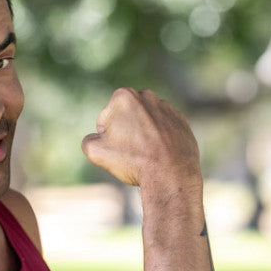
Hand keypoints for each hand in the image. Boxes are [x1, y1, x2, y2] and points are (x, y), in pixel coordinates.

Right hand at [81, 88, 201, 189]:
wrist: (170, 174)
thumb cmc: (132, 160)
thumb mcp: (96, 152)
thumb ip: (88, 140)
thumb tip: (95, 138)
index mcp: (124, 96)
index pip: (105, 118)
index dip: (106, 136)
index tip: (117, 147)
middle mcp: (148, 96)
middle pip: (127, 117)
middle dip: (126, 131)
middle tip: (130, 151)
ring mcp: (167, 108)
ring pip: (147, 122)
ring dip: (144, 135)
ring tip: (146, 154)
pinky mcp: (182, 121)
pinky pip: (165, 130)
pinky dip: (161, 140)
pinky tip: (160, 154)